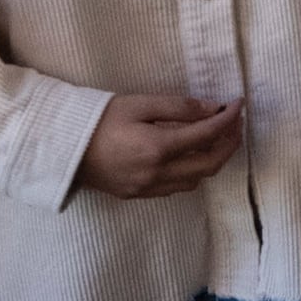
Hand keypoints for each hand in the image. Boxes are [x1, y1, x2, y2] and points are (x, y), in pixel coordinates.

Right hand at [72, 91, 243, 200]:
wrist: (62, 148)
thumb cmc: (98, 120)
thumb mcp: (138, 104)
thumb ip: (177, 107)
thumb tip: (211, 109)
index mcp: (157, 148)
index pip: (207, 135)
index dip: (228, 119)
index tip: (238, 105)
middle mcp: (157, 174)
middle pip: (209, 165)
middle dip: (229, 144)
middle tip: (236, 124)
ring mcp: (148, 188)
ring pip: (195, 180)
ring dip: (213, 160)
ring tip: (218, 138)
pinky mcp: (138, 195)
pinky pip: (177, 188)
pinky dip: (192, 172)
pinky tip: (191, 156)